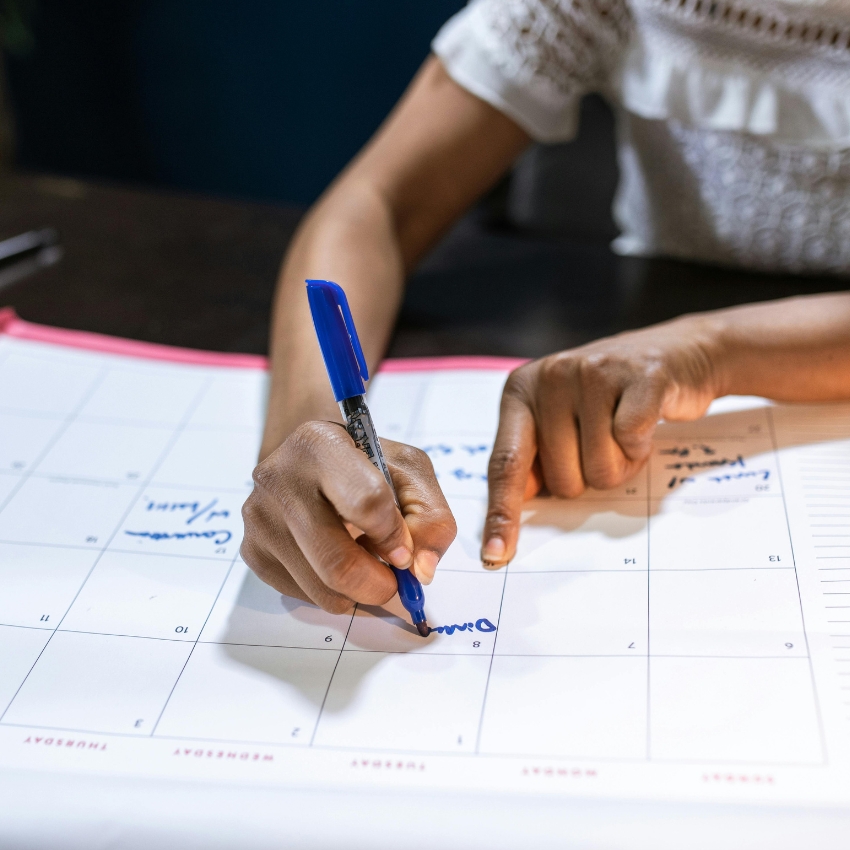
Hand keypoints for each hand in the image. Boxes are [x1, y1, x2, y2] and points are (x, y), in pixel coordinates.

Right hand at [241, 422, 456, 612]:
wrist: (310, 459)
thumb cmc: (364, 464)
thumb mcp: (408, 471)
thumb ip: (430, 517)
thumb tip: (421, 570)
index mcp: (319, 445)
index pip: (367, 503)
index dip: (394, 537)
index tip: (405, 550)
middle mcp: (279, 478)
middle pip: (336, 562)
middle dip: (378, 585)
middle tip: (394, 582)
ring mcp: (260, 518)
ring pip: (321, 588)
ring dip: (357, 592)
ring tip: (365, 562)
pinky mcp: (252, 550)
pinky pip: (303, 595)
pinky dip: (331, 592)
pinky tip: (336, 560)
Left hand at [482, 317, 721, 563]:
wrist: (675, 353)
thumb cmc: (608, 400)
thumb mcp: (558, 420)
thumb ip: (532, 458)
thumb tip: (510, 515)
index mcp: (520, 391)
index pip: (505, 464)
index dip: (502, 514)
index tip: (495, 557)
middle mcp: (549, 377)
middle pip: (563, 480)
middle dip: (589, 477)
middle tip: (603, 442)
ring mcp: (593, 372)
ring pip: (600, 469)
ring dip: (621, 465)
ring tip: (624, 432)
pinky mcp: (640, 376)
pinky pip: (631, 442)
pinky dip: (642, 448)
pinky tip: (645, 424)